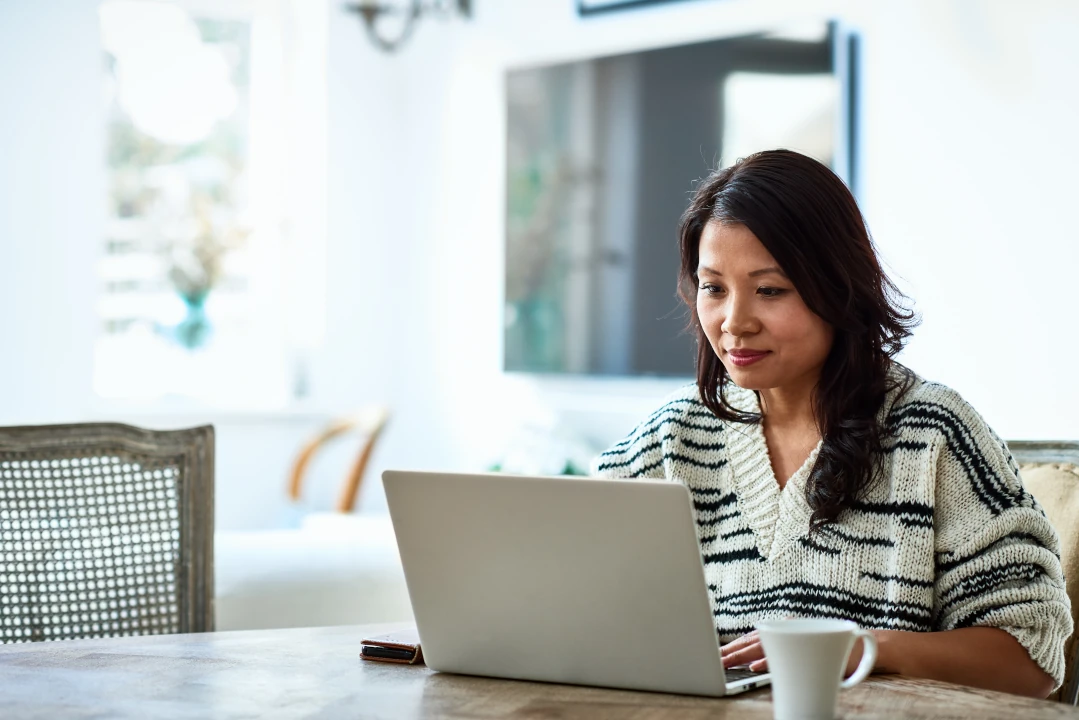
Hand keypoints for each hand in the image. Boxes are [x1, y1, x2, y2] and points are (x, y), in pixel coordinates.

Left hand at [720, 631, 869, 674]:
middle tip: (715, 660)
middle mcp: (790, 627)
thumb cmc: (833, 653)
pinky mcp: (811, 648)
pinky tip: (753, 668)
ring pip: (765, 648)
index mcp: (785, 627)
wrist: (868, 647)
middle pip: (754, 641)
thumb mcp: (802, 652)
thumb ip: (779, 654)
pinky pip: (785, 656)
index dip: (735, 646)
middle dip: (732, 652)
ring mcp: (800, 636)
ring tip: (725, 663)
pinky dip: (766, 663)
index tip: (719, 654)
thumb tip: (752, 664)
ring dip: (742, 657)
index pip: (754, 637)